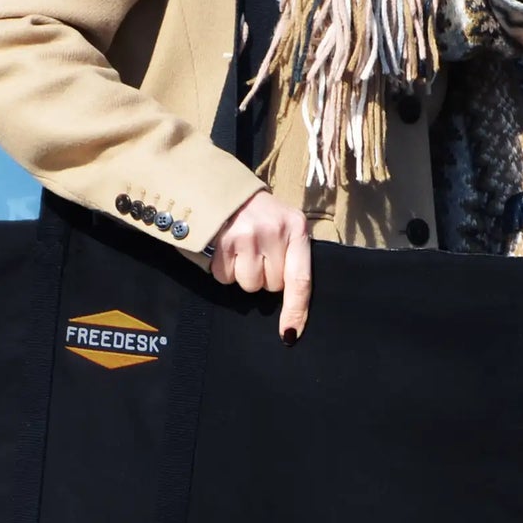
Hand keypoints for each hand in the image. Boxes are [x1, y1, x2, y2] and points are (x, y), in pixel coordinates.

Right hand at [211, 190, 312, 342]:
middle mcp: (274, 230)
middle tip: (256, 252)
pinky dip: (223, 269)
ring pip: (249, 285)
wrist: (221, 188)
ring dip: (242, 274)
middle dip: (264, 277)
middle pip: (272, 286)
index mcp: (296, 227)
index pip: (300, 280)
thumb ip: (291, 259)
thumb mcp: (284, 226)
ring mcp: (246, 235)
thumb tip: (292, 318)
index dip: (296, 310)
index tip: (290, 334)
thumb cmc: (259, 215)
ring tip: (240, 249)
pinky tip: (225, 248)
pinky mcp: (222, 241)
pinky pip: (225, 277)